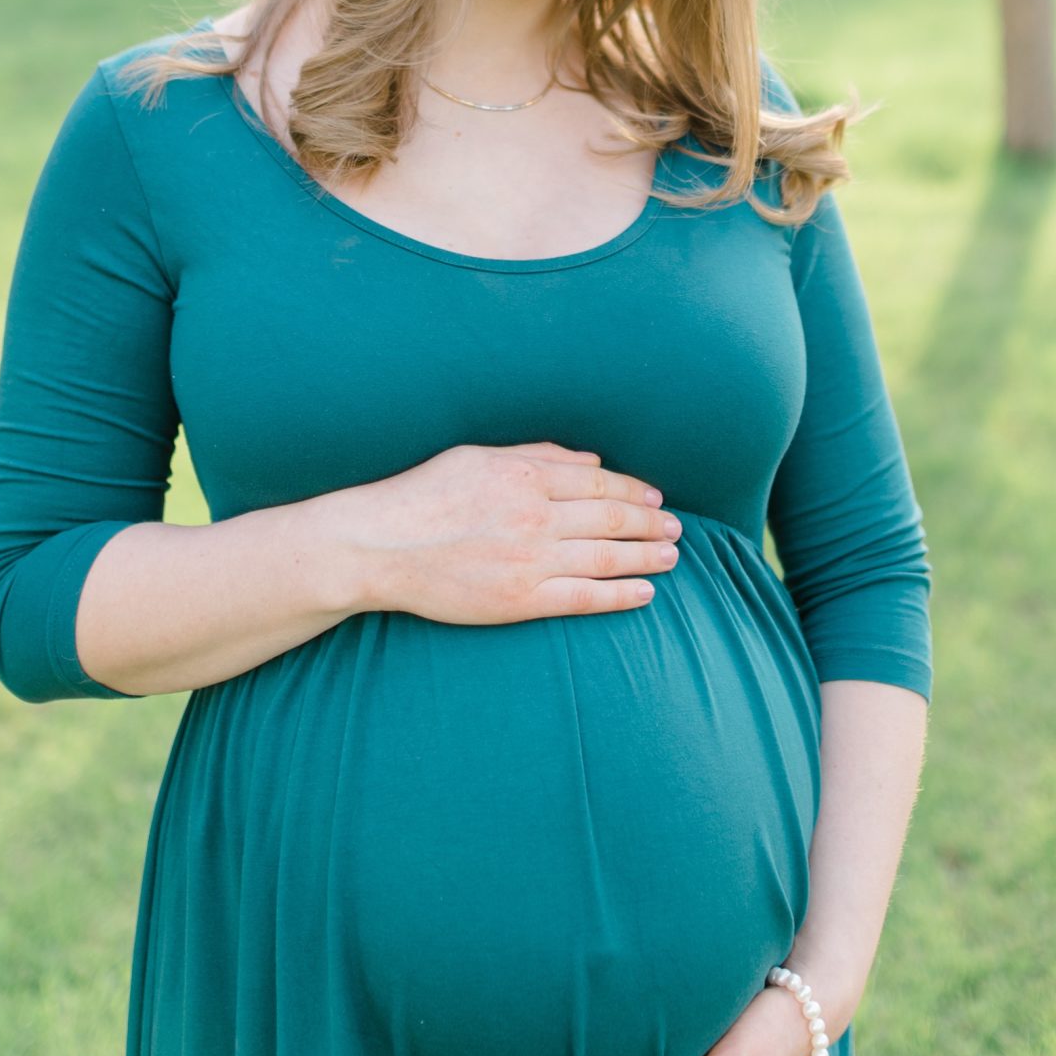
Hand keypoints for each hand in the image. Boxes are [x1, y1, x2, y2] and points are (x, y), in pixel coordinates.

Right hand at [335, 441, 680, 627]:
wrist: (379, 545)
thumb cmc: (424, 495)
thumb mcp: (480, 457)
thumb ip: (538, 455)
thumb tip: (592, 462)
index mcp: (526, 477)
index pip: (599, 483)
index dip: (635, 491)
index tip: (656, 497)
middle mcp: (535, 517)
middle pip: (611, 518)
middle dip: (650, 523)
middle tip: (676, 529)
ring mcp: (530, 561)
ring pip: (606, 557)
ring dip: (646, 556)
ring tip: (671, 556)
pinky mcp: (520, 601)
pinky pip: (583, 598)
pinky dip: (619, 595)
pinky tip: (645, 593)